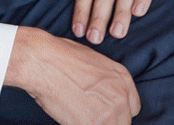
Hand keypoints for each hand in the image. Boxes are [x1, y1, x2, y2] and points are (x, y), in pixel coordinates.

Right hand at [5, 26, 139, 124]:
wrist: (41, 60)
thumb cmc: (58, 56)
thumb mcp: (92, 61)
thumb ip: (104, 82)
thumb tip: (99, 95)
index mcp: (122, 78)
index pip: (132, 107)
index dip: (117, 111)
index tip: (104, 112)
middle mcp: (121, 95)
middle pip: (123, 121)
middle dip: (107, 120)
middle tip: (87, 114)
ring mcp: (109, 112)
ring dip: (94, 123)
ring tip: (76, 115)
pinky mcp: (93, 124)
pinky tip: (71, 118)